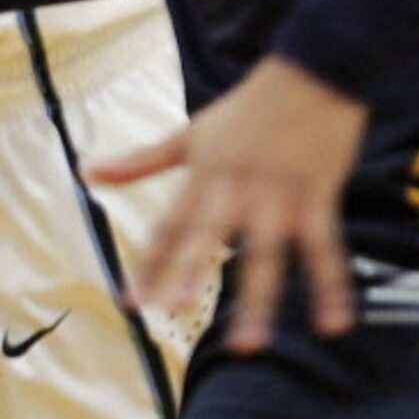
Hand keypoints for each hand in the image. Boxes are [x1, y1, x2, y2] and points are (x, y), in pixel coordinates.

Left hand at [91, 54, 367, 353]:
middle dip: (191, 270)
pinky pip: (325, 248)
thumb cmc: (247, 110)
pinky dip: (331, 287)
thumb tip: (84, 172)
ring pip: (266, 252)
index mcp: (203, 176)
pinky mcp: (317, 195)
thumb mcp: (189, 134)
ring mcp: (278, 194)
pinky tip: (334, 325)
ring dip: (258, 300)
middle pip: (209, 234)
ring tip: (248, 345)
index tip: (131, 303)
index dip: (150, 265)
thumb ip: (140, 161)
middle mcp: (236, 188)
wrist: (312, 73)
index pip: (170, 227)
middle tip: (175, 308)